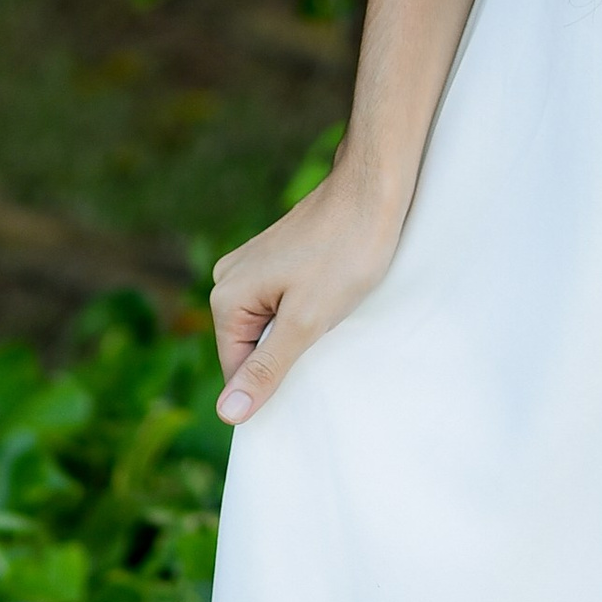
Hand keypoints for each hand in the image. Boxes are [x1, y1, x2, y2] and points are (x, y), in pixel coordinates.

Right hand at [208, 165, 404, 423]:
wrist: (375, 188)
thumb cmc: (346, 251)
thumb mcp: (307, 320)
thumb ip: (266, 368)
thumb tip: (226, 413)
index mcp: (227, 298)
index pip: (237, 370)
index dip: (273, 382)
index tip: (310, 375)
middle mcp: (229, 279)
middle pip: (252, 346)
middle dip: (288, 352)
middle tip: (326, 338)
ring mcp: (252, 264)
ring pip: (270, 324)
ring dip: (300, 329)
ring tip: (332, 313)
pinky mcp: (276, 256)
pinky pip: (282, 301)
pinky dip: (306, 308)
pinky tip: (332, 297)